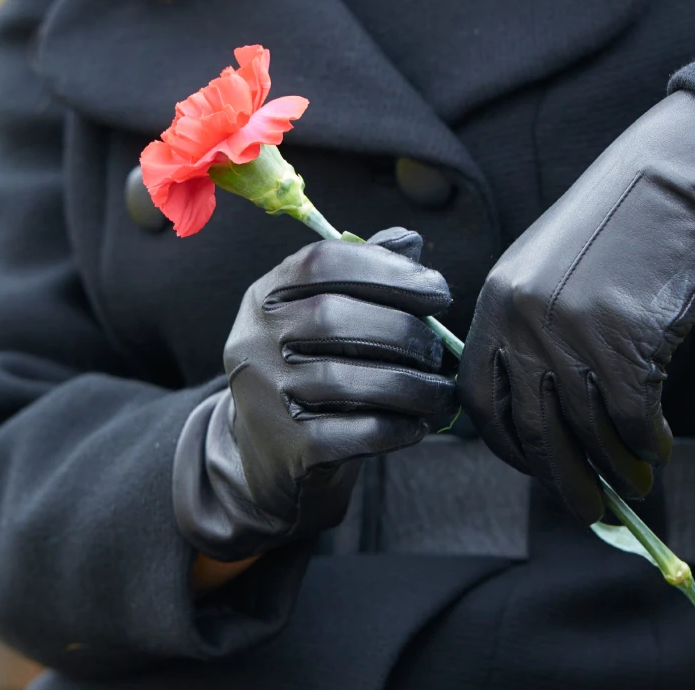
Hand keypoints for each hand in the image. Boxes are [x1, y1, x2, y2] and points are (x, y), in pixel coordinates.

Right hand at [173, 228, 455, 561]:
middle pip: (332, 317)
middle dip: (403, 331)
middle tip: (439, 351)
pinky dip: (396, 427)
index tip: (438, 290)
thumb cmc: (309, 371)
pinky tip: (416, 425)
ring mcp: (264, 394)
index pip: (321, 262)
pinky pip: (353, 431)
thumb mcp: (321, 317)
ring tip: (441, 392)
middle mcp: (253, 339)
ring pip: (346, 379)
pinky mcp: (286, 445)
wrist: (264, 454)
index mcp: (264, 296)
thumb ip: (362, 277)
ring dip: (411, 385)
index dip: (386, 269)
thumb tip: (411, 241)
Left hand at [458, 92, 694, 523]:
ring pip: (586, 434)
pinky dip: (648, 444)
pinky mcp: (626, 342)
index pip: (480, 400)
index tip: (536, 468)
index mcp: (495, 304)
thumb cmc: (617, 230)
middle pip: (531, 431)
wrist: (675, 180)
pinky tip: (659, 446)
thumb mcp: (548, 273)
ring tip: (635, 485)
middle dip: (562, 479)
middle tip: (589, 509)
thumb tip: (544, 420)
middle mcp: (524, 323)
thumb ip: (531, 333)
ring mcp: (572, 334)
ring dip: (613, 469)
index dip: (508, 446)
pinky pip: (634, 421)